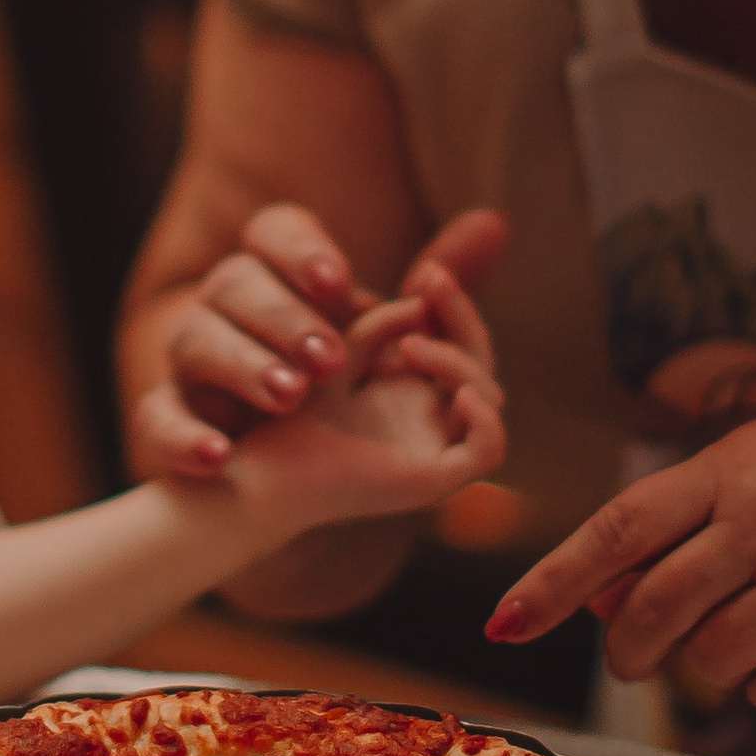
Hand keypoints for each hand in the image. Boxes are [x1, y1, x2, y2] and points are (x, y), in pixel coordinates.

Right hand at [131, 204, 508, 480]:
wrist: (266, 473)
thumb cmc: (331, 389)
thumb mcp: (390, 347)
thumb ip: (435, 294)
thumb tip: (494, 223)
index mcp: (273, 274)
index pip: (272, 232)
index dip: (301, 251)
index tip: (336, 284)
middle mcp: (223, 307)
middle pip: (234, 282)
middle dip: (285, 316)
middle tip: (333, 360)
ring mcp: (188, 365)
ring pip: (192, 340)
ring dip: (243, 365)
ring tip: (292, 397)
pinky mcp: (166, 422)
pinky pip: (156, 421)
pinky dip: (184, 437)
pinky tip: (220, 458)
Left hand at [223, 273, 506, 543]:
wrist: (268, 471)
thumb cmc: (297, 418)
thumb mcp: (340, 353)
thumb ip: (379, 326)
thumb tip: (420, 305)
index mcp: (417, 393)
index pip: (458, 342)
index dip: (451, 306)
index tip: (426, 273)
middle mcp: (434, 423)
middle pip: (479, 363)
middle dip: (461, 316)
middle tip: (431, 281)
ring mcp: (437, 452)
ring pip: (486, 398)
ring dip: (458, 361)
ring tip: (409, 345)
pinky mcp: (433, 482)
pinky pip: (487, 453)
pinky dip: (486, 421)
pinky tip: (458, 393)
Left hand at [486, 384, 755, 716]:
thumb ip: (679, 522)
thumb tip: (595, 600)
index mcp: (728, 471)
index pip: (618, 530)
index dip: (551, 582)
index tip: (501, 626)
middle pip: (653, 612)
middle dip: (629, 647)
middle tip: (638, 653)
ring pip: (711, 662)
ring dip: (712, 662)